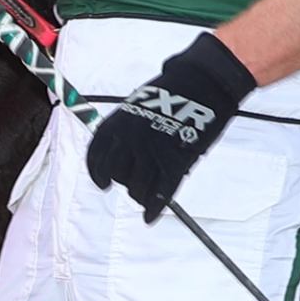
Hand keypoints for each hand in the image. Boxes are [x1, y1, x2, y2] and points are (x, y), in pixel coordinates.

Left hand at [83, 33, 254, 221]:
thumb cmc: (174, 90)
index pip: (96, 156)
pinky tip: (150, 216)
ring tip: (144, 196)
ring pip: (135, 188)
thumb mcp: (139, 104)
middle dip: (121, 181)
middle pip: (116, 175)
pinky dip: (153, 208)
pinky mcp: (173, 164)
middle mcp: (128, 141)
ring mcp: (150, 154)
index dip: (97, 173)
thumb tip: (122, 149)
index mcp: (117, 124)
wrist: (203, 84)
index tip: (101, 182)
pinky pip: (160, 194)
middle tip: (131, 184)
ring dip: (138, 195)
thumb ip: (127, 129)